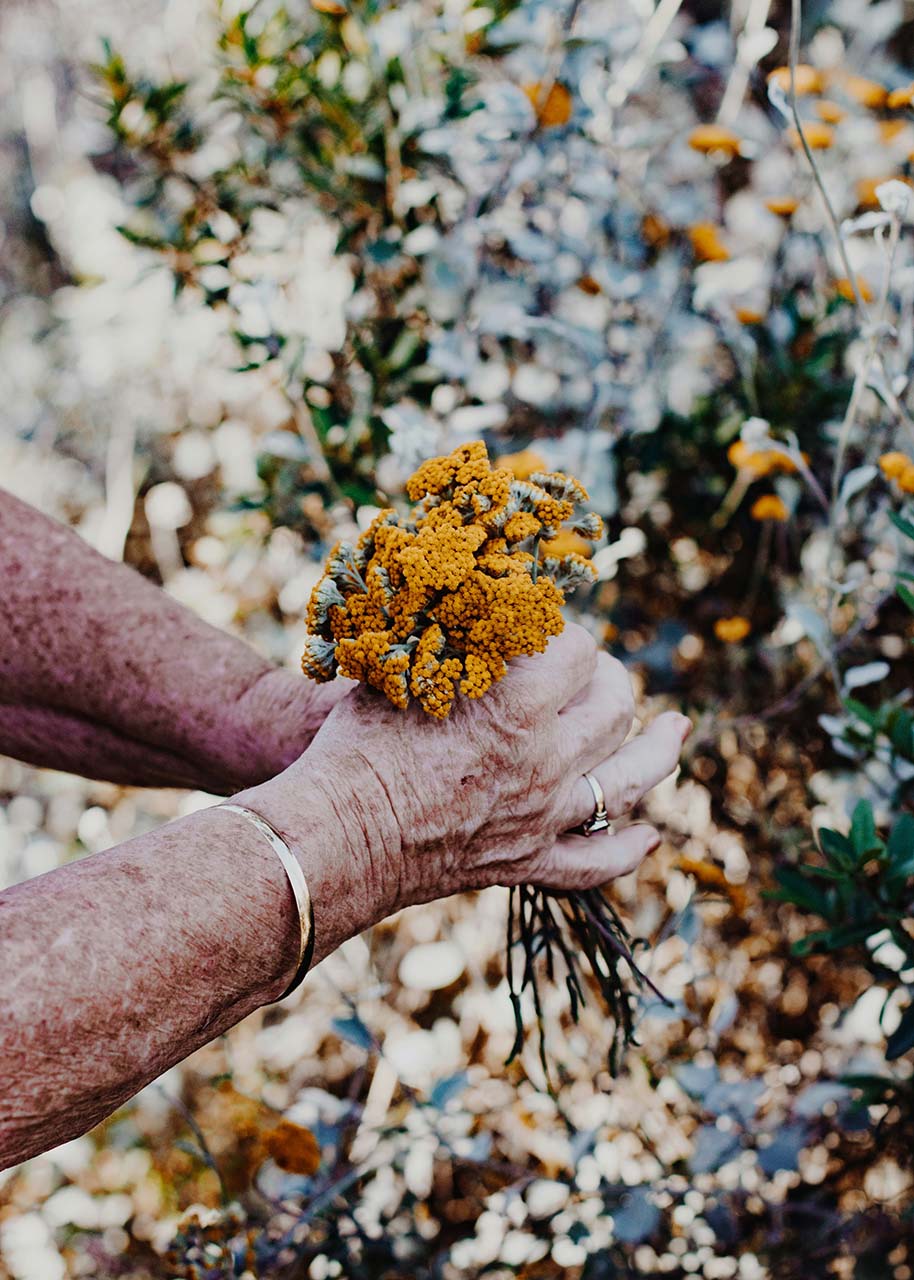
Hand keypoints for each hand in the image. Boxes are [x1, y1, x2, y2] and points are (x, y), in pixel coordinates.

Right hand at [241, 624, 689, 961]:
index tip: (547, 628)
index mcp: (518, 704)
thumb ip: (452, 640)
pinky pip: (598, 861)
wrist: (334, 837)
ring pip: (631, 779)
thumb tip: (477, 601)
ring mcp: (545, 817)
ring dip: (659, 749)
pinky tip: (651, 834)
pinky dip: (629, 847)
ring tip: (676, 730)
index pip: (577, 649)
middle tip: (593, 668)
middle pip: (615, 705)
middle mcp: (547, 759)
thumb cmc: (357, 746)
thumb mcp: (404, 671)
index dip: (566, 632)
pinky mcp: (529, 863)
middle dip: (610, 676)